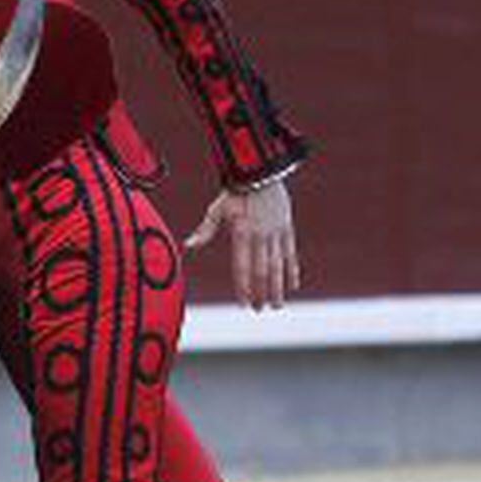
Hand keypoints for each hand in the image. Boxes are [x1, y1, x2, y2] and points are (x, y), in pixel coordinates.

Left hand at [185, 180, 300, 310]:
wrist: (262, 171)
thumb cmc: (235, 192)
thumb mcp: (217, 210)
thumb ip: (206, 230)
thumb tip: (188, 245)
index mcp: (243, 233)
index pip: (243, 267)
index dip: (244, 287)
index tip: (244, 303)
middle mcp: (261, 236)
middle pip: (263, 271)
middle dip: (262, 293)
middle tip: (259, 310)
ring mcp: (276, 233)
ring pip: (278, 266)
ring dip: (278, 288)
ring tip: (276, 306)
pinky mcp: (287, 228)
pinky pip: (290, 254)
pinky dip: (292, 270)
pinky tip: (292, 286)